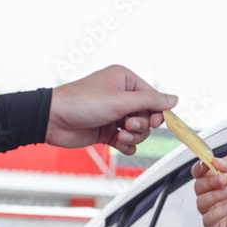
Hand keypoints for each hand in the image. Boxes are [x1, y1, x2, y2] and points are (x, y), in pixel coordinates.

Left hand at [45, 65, 177, 153]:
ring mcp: (114, 114)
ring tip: (120, 136)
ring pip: (139, 131)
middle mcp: (121, 96)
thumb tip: (174, 99)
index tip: (154, 122)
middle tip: (129, 126)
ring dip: (133, 137)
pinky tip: (119, 144)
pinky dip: (126, 145)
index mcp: (125, 80)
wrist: (52, 120)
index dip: (156, 112)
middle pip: (148, 116)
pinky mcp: (108, 130)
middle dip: (141, 126)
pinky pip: (128, 141)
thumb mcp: (119, 100)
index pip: (153, 97)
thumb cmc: (79, 102)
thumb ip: (150, 100)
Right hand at [192, 154, 226, 226]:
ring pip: (201, 202)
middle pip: (198, 187)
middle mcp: (215, 195)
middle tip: (224, 180)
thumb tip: (215, 160)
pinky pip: (207, 220)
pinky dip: (216, 213)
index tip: (206, 164)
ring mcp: (215, 211)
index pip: (200, 173)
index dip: (200, 167)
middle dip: (209, 182)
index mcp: (219, 180)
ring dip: (214, 196)